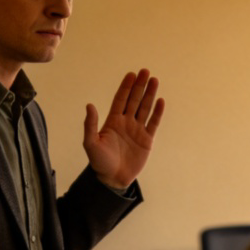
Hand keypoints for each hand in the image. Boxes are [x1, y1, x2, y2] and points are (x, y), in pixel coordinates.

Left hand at [83, 68, 164, 188]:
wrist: (113, 179)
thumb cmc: (99, 162)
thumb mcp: (90, 143)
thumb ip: (90, 125)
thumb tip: (89, 105)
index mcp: (112, 121)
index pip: (120, 100)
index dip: (126, 87)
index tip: (131, 74)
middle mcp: (126, 122)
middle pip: (134, 100)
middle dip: (139, 86)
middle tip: (145, 71)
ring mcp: (137, 130)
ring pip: (145, 108)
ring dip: (150, 95)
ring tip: (154, 80)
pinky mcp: (147, 140)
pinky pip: (153, 123)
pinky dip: (157, 112)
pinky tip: (160, 101)